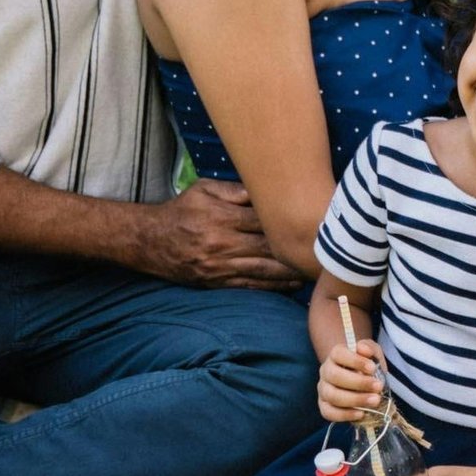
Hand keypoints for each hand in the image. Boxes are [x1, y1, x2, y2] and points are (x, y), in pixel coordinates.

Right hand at [130, 179, 304, 288]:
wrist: (150, 241)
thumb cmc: (182, 210)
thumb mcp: (204, 190)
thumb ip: (236, 191)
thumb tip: (268, 190)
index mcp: (221, 217)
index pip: (263, 220)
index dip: (289, 222)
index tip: (314, 221)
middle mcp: (222, 243)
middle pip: (269, 247)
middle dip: (297, 249)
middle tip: (326, 249)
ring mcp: (220, 266)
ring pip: (264, 270)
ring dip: (292, 271)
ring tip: (316, 269)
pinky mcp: (217, 282)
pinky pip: (251, 285)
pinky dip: (274, 286)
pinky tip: (294, 284)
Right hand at [319, 338, 386, 423]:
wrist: (361, 383)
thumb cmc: (366, 367)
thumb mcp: (372, 354)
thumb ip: (369, 349)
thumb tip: (363, 349)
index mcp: (335, 355)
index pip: (338, 354)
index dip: (355, 361)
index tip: (373, 368)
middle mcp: (326, 371)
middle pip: (334, 376)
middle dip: (358, 383)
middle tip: (378, 387)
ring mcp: (323, 390)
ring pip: (332, 396)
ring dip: (355, 400)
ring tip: (375, 401)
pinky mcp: (324, 406)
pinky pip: (329, 412)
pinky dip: (345, 415)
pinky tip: (361, 413)